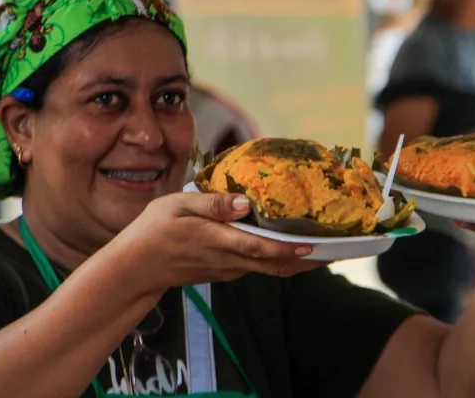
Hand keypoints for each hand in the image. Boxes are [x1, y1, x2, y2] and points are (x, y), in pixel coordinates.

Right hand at [114, 192, 330, 290]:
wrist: (136, 268)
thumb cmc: (154, 231)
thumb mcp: (177, 206)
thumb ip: (212, 204)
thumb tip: (245, 203)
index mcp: (217, 242)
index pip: (260, 248)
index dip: (289, 248)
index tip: (314, 246)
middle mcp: (229, 261)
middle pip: (276, 264)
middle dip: (308, 260)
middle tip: (338, 249)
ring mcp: (229, 270)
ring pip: (271, 268)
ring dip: (298, 261)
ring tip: (327, 247)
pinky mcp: (227, 271)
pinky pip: (260, 267)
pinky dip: (280, 259)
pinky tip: (293, 246)